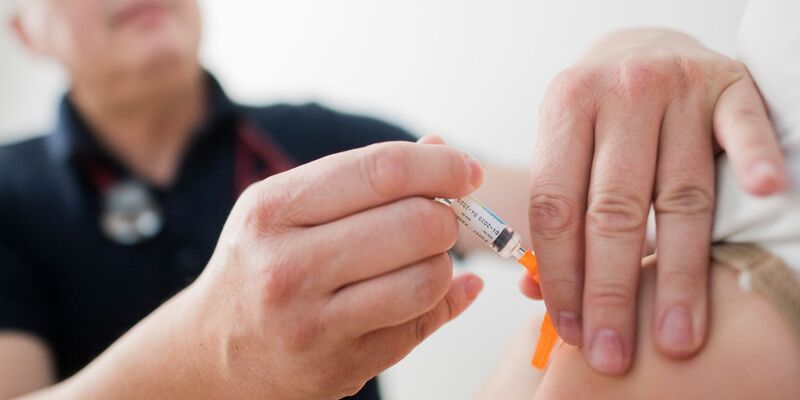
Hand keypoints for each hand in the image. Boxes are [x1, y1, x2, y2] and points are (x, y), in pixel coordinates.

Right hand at [184, 140, 483, 398]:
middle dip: (446, 216)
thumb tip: (440, 146)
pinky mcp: (341, 366)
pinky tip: (422, 291)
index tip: (467, 170)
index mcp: (273, 209)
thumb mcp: (287, 207)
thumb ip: (362, 177)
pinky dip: (437, 301)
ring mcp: (313, 323)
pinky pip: (421, 324)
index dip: (441, 166)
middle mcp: (287, 266)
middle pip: (417, 224)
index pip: (383, 171)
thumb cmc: (262, 264)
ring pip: (429, 279)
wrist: (213, 351)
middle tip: (439, 220)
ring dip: (443, 264)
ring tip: (422, 259)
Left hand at [524, 29, 786, 374]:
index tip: (571, 329)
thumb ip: (556, 214)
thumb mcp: (563, 146)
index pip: (556, 205)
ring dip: (678, 272)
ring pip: (680, 193)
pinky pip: (743, 129)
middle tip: (614, 351)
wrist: (644, 46)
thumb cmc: (600, 115)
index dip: (562, 274)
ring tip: (676, 335)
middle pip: (615, 209)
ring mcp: (678, 87)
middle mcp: (620, 94)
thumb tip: (534, 293)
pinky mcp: (730, 85)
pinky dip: (753, 162)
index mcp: (566, 108)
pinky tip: (761, 196)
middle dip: (612, 291)